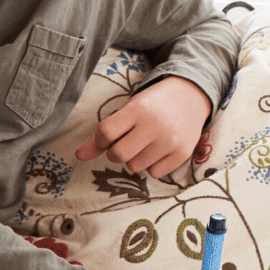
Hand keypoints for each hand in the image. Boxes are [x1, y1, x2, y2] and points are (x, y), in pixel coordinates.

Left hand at [76, 76, 211, 177]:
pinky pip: (154, 173)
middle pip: (118, 155)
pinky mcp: (182, 153)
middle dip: (115, 152)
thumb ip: (102, 134)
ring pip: (135, 166)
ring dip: (134, 159)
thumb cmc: (152, 105)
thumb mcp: (127, 111)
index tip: (109, 136)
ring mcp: (170, 141)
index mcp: (137, 110)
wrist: (191, 96)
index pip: (105, 133)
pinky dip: (152, 165)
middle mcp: (154, 125)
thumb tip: (78, 156)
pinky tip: (159, 150)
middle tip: (125, 143)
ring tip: (145, 145)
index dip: (101, 139)